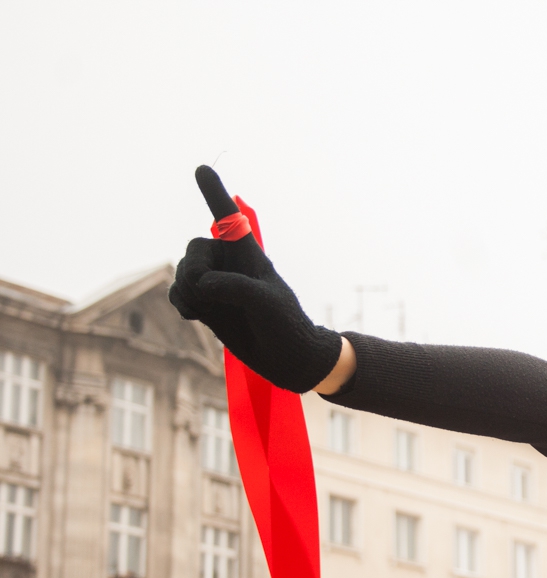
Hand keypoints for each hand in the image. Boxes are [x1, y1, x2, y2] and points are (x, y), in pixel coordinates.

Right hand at [168, 166, 343, 393]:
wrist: (287, 359)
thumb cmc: (285, 325)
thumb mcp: (264, 302)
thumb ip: (231, 286)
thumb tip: (200, 285)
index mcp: (248, 254)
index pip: (228, 218)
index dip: (215, 193)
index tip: (202, 168)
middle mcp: (229, 264)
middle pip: (192, 249)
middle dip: (193, 271)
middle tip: (211, 293)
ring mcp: (216, 283)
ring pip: (180, 272)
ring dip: (188, 291)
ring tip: (211, 310)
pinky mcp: (205, 304)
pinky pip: (177, 292)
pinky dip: (181, 303)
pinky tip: (197, 316)